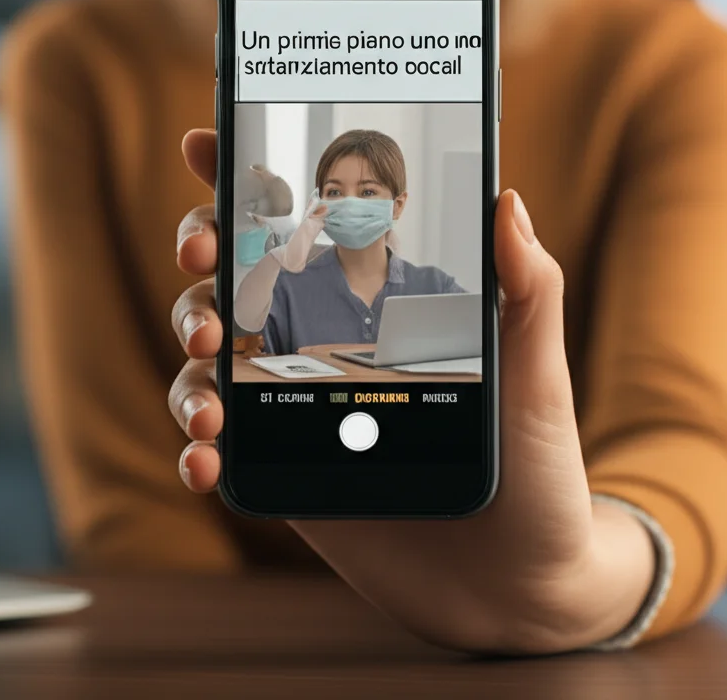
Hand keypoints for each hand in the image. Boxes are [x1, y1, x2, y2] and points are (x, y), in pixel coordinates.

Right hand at [170, 129, 655, 653]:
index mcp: (373, 302)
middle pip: (232, 276)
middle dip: (202, 251)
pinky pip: (215, 441)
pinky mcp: (280, 467)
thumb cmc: (536, 468)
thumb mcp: (537, 371)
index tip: (207, 143)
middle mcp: (320, 341)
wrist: (519, 582)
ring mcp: (292, 404)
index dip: (247, 178)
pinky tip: (208, 456)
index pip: (302, 223)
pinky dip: (195, 442)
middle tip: (205, 255)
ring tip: (214, 386)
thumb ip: (527, 288)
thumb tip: (509, 198)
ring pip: (206, 357)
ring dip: (188, 358)